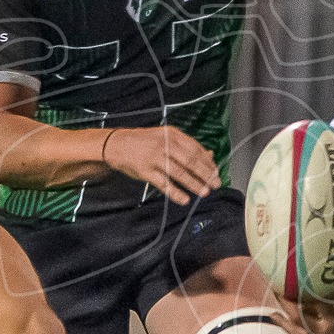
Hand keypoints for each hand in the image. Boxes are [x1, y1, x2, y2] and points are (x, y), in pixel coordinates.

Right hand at [101, 126, 219, 202]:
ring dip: (194, 183)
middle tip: (216, 184)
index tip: (216, 172)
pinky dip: (175, 192)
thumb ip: (187, 146)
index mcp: (172, 134)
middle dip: (205, 174)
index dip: (208, 162)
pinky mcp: (145, 170)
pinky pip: (163, 183)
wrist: (117, 144)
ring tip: (204, 192)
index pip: (196, 149)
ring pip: (179, 172)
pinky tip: (184, 199)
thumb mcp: (166, 138)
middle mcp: (164, 143)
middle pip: (190, 160)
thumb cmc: (144, 142)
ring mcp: (154, 157)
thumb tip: (210, 155)